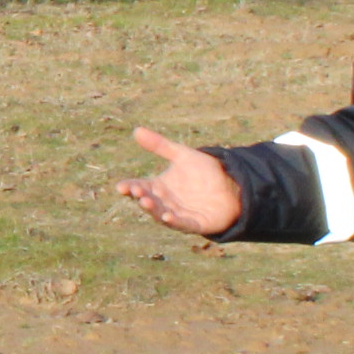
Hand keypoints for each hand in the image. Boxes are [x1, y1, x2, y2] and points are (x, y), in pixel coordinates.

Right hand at [115, 127, 242, 236]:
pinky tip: (168, 216)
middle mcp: (165, 203)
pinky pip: (182, 224)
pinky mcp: (194, 224)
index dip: (129, 188)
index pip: (139, 188)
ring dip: (153, 210)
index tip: (121, 186)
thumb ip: (160, 145)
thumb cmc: (203, 171)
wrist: (232, 185)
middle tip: (136, 191)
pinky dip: (174, 222)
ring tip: (145, 202)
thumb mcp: (181, 154)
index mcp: (158, 187)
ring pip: (161, 215)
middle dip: (141, 197)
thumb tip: (136, 130)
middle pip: (148, 202)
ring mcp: (178, 214)